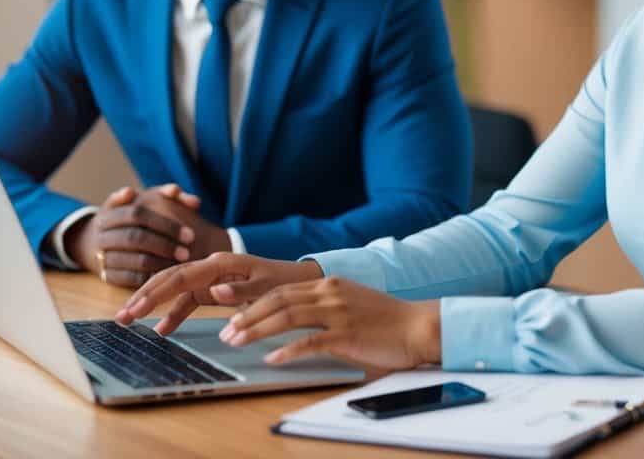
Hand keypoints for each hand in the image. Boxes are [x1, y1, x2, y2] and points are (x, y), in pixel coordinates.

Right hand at [68, 184, 222, 286]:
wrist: (91, 241)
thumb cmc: (127, 218)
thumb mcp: (138, 201)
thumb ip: (161, 193)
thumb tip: (176, 190)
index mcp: (109, 213)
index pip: (137, 214)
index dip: (165, 224)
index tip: (190, 234)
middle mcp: (102, 235)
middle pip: (135, 238)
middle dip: (164, 245)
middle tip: (187, 252)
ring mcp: (101, 257)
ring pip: (133, 260)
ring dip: (160, 263)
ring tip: (180, 264)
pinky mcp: (106, 275)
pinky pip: (129, 279)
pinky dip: (149, 278)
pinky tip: (166, 275)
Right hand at [114, 252, 323, 334]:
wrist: (299, 280)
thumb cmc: (284, 281)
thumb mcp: (267, 287)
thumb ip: (241, 291)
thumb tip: (213, 294)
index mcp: (221, 263)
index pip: (180, 276)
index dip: (156, 292)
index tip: (136, 308)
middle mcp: (211, 267)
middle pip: (169, 278)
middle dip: (143, 296)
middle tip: (121, 317)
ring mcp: (211, 278)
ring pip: (174, 288)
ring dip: (152, 304)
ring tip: (130, 321)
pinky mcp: (214, 290)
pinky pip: (187, 300)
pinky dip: (174, 314)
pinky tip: (162, 330)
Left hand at [221, 277, 440, 370]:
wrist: (417, 325)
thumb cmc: (385, 318)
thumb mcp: (350, 300)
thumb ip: (323, 304)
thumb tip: (293, 314)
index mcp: (328, 284)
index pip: (281, 290)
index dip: (253, 303)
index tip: (232, 315)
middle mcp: (329, 294)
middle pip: (278, 300)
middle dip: (247, 316)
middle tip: (227, 331)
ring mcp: (338, 314)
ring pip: (287, 317)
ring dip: (258, 330)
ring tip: (237, 342)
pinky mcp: (346, 335)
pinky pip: (310, 343)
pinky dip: (288, 350)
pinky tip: (272, 359)